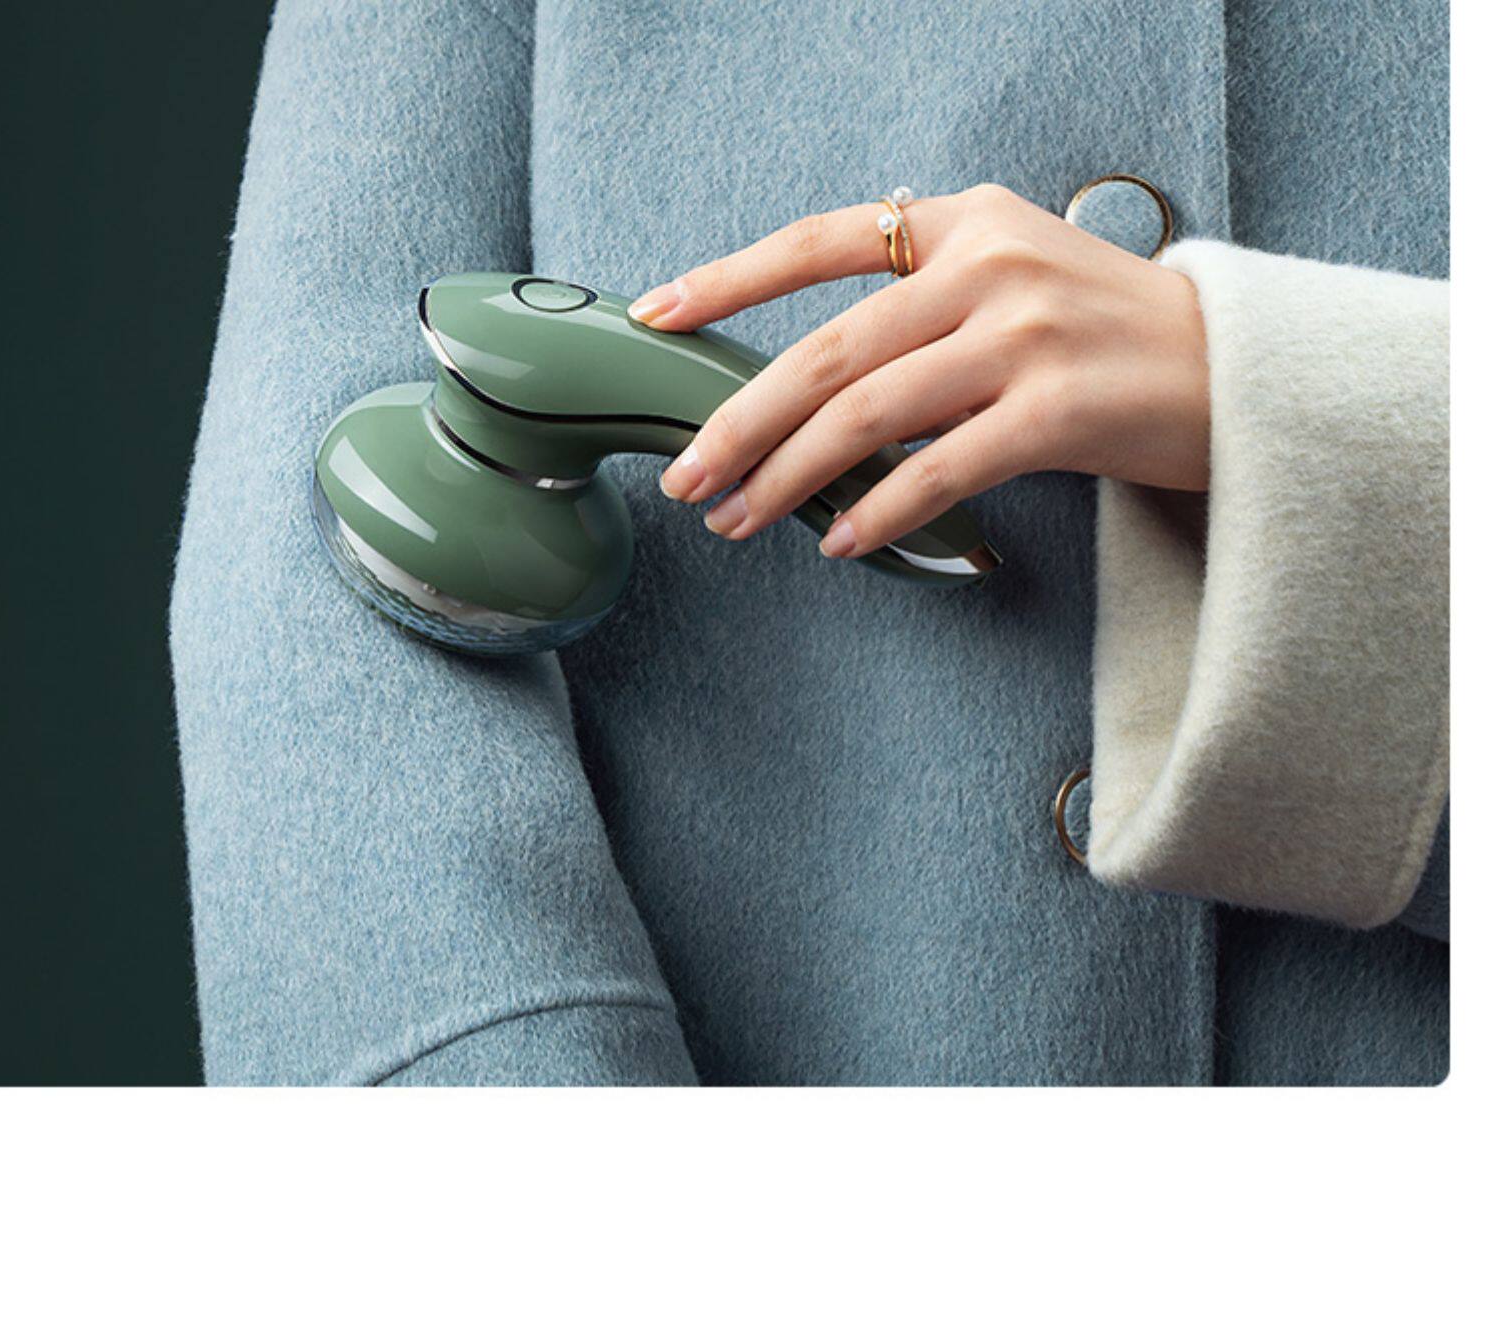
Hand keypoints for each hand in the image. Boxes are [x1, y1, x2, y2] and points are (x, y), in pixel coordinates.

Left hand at [628, 184, 1209, 558]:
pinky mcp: (1059, 410)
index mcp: (967, 222)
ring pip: (866, 413)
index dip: (728, 279)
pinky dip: (878, 511)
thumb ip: (920, 301)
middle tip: (686, 474)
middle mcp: (989, 265)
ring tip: (739, 520)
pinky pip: (937, 470)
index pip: (820, 239)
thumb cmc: (1109, 334)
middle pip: (827, 349)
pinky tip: (839, 543)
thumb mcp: (1014, 277)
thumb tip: (806, 385)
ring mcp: (1025, 336)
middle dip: (739, 420)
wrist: (1240, 369)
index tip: (657, 316)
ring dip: (788, 478)